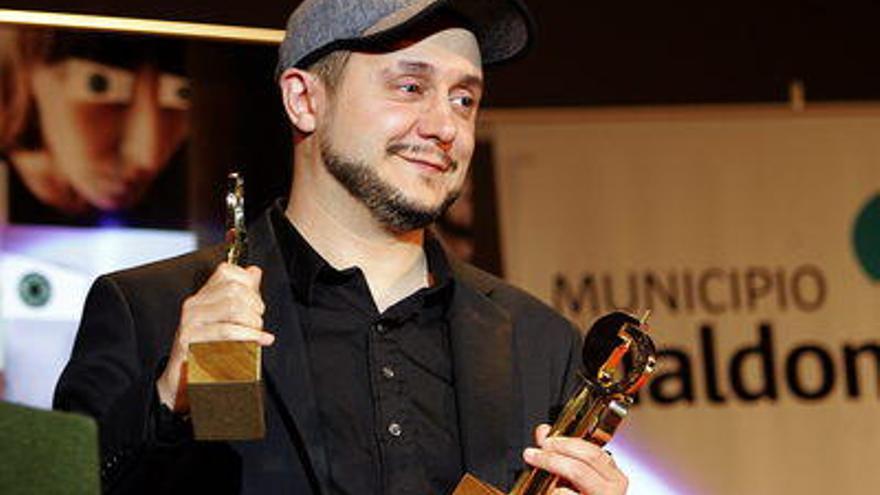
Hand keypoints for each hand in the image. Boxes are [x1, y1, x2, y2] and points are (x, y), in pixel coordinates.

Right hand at [156, 263, 273, 411]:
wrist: (182, 381)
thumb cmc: (207, 351)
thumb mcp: (226, 320)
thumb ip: (241, 295)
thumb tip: (254, 271)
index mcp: (202, 297)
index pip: (226, 272)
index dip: (249, 285)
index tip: (257, 305)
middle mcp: (193, 305)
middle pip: (233, 290)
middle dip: (255, 306)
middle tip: (258, 323)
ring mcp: (190, 322)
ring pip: (232, 307)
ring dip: (253, 322)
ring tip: (257, 334)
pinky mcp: (190, 341)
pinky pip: (226, 331)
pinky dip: (249, 336)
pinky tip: (259, 341)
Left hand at [522, 424, 627, 494]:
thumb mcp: (568, 479)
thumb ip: (558, 455)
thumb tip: (544, 430)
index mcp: (613, 477)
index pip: (594, 451)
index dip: (567, 441)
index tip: (546, 438)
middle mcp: (614, 489)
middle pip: (586, 459)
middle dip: (556, 451)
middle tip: (534, 451)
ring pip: (579, 472)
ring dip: (552, 463)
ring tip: (533, 461)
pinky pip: (566, 494)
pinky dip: (554, 490)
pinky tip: (546, 489)